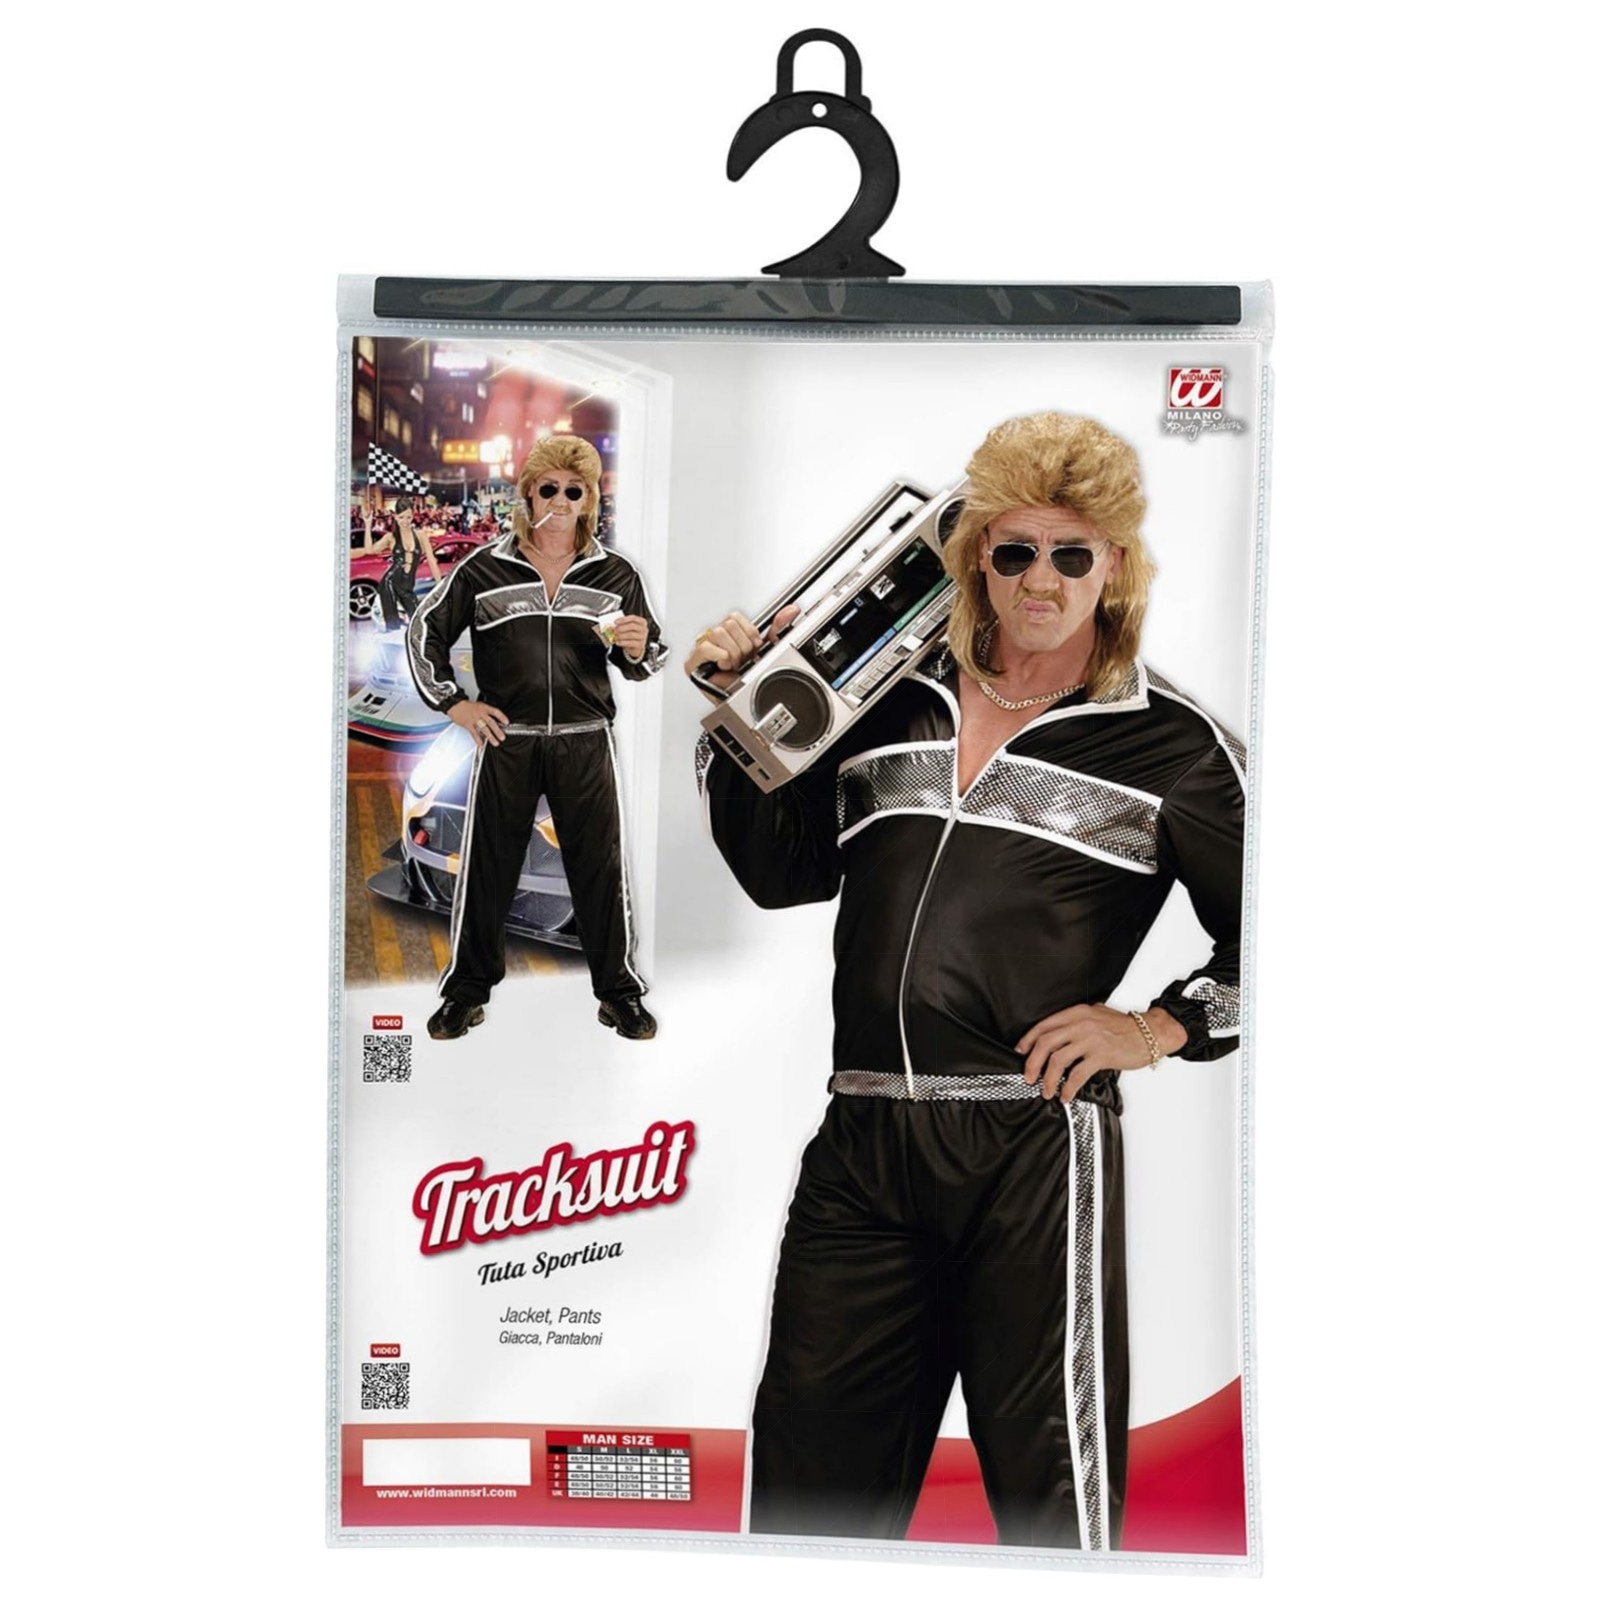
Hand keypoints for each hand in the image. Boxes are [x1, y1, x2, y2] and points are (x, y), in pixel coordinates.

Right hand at [448, 700, 510, 747]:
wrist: (455, 705)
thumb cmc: (468, 706)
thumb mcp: (480, 706)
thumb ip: (487, 713)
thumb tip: (497, 721)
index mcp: (484, 708)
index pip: (495, 712)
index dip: (501, 717)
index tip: (507, 723)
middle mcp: (480, 713)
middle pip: (490, 722)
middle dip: (497, 731)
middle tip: (502, 737)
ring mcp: (474, 719)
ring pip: (484, 729)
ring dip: (490, 737)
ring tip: (495, 743)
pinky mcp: (468, 724)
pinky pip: (474, 733)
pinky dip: (478, 739)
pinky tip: (481, 744)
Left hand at [611, 614, 650, 660]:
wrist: (635, 646)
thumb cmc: (631, 634)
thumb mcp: (627, 627)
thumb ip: (621, 625)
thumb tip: (612, 626)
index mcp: (642, 622)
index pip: (633, 618)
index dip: (623, 619)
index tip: (615, 622)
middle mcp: (644, 629)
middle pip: (632, 626)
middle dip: (621, 627)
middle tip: (614, 630)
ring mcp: (643, 637)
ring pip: (631, 634)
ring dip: (621, 635)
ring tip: (615, 636)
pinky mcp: (640, 645)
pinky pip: (630, 643)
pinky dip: (622, 642)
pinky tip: (617, 642)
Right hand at [683, 605, 801, 689]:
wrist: (741, 701)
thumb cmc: (749, 679)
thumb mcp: (767, 650)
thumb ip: (777, 629)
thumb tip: (790, 611)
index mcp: (729, 633)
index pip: (734, 617)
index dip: (748, 632)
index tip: (753, 648)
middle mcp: (715, 639)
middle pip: (727, 623)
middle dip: (742, 645)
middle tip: (743, 659)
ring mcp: (703, 649)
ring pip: (718, 633)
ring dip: (732, 653)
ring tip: (734, 665)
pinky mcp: (693, 662)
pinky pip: (705, 648)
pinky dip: (720, 657)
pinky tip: (724, 666)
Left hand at [1016, 1004, 1182, 1101]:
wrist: (1151, 1032)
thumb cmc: (1124, 1027)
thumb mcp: (1096, 1015)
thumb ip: (1076, 1022)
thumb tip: (1057, 1036)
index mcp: (1077, 1013)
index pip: (1044, 1026)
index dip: (1028, 1041)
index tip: (1021, 1053)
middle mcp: (1081, 1024)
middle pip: (1045, 1044)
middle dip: (1032, 1063)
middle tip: (1028, 1077)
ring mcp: (1091, 1039)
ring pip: (1058, 1060)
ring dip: (1048, 1079)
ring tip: (1047, 1091)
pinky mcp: (1102, 1055)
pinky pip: (1078, 1075)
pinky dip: (1068, 1088)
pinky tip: (1066, 1095)